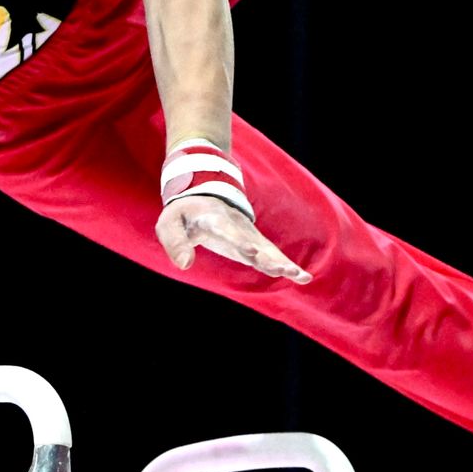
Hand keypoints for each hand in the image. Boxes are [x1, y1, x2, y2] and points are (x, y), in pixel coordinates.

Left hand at [156, 194, 312, 283]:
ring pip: (268, 250)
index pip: (228, 231)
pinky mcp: (253, 243)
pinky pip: (271, 255)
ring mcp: (248, 235)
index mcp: (215, 219)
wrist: (202, 193)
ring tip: (300, 276)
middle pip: (255, 243)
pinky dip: (286, 266)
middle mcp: (237, 227)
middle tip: (284, 269)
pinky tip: (303, 277)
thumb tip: (184, 265)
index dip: (239, 241)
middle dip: (269, 257)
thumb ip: (175, 242)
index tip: (252, 252)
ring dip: (283, 263)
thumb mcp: (169, 223)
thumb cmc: (183, 212)